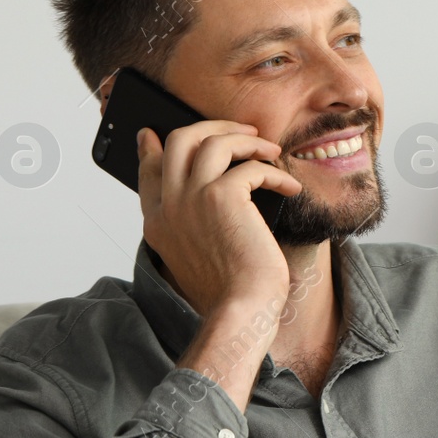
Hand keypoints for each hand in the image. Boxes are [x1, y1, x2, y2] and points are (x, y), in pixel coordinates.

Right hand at [136, 120, 302, 317]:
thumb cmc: (229, 290)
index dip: (151, 148)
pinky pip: (251, 167)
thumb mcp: (197, 256)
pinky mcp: (221, 196)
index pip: (148, 172)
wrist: (239, 311)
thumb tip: (214, 192)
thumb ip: (193, 223)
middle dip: (212, 127)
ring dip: (246, 140)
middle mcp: (168, 206)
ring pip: (212, 141)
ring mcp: (190, 198)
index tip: (153, 134)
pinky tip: (290, 187)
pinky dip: (275, 173)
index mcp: (157, 223)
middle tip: (242, 132)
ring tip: (270, 150)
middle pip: (178, 140)